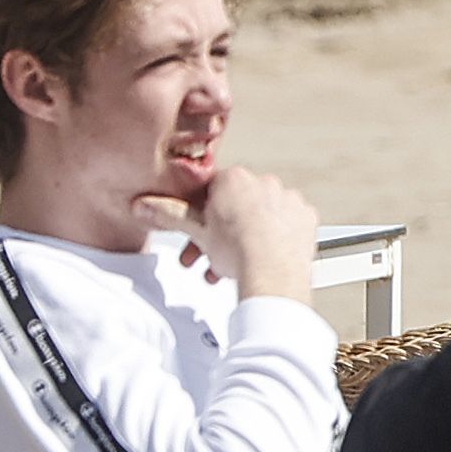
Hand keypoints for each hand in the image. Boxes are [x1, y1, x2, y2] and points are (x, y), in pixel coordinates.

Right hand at [139, 165, 315, 308]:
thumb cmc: (238, 251)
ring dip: (243, 239)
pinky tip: (260, 256)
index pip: (209, 190)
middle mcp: (265, 183)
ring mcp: (288, 200)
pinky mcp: (306, 219)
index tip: (196, 231)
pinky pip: (284, 225)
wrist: (273, 272)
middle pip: (234, 206)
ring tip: (231, 265)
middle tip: (208, 254)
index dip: (199, 214)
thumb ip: (169, 214)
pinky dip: (272, 239)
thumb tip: (144, 205)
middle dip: (218, 232)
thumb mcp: (195, 231)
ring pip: (259, 217)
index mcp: (234, 179)